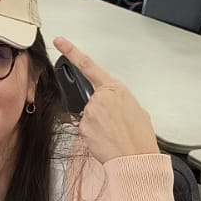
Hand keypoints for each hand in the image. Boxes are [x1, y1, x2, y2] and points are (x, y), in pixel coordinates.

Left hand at [53, 37, 157, 160]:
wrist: (135, 158)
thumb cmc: (140, 137)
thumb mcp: (137, 110)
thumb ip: (119, 101)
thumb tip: (114, 106)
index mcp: (115, 88)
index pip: (88, 65)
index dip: (72, 51)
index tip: (60, 41)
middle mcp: (100, 97)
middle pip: (91, 101)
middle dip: (100, 112)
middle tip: (116, 124)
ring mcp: (90, 112)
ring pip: (88, 117)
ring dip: (98, 125)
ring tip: (114, 134)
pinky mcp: (83, 127)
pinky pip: (85, 129)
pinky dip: (93, 135)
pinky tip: (106, 140)